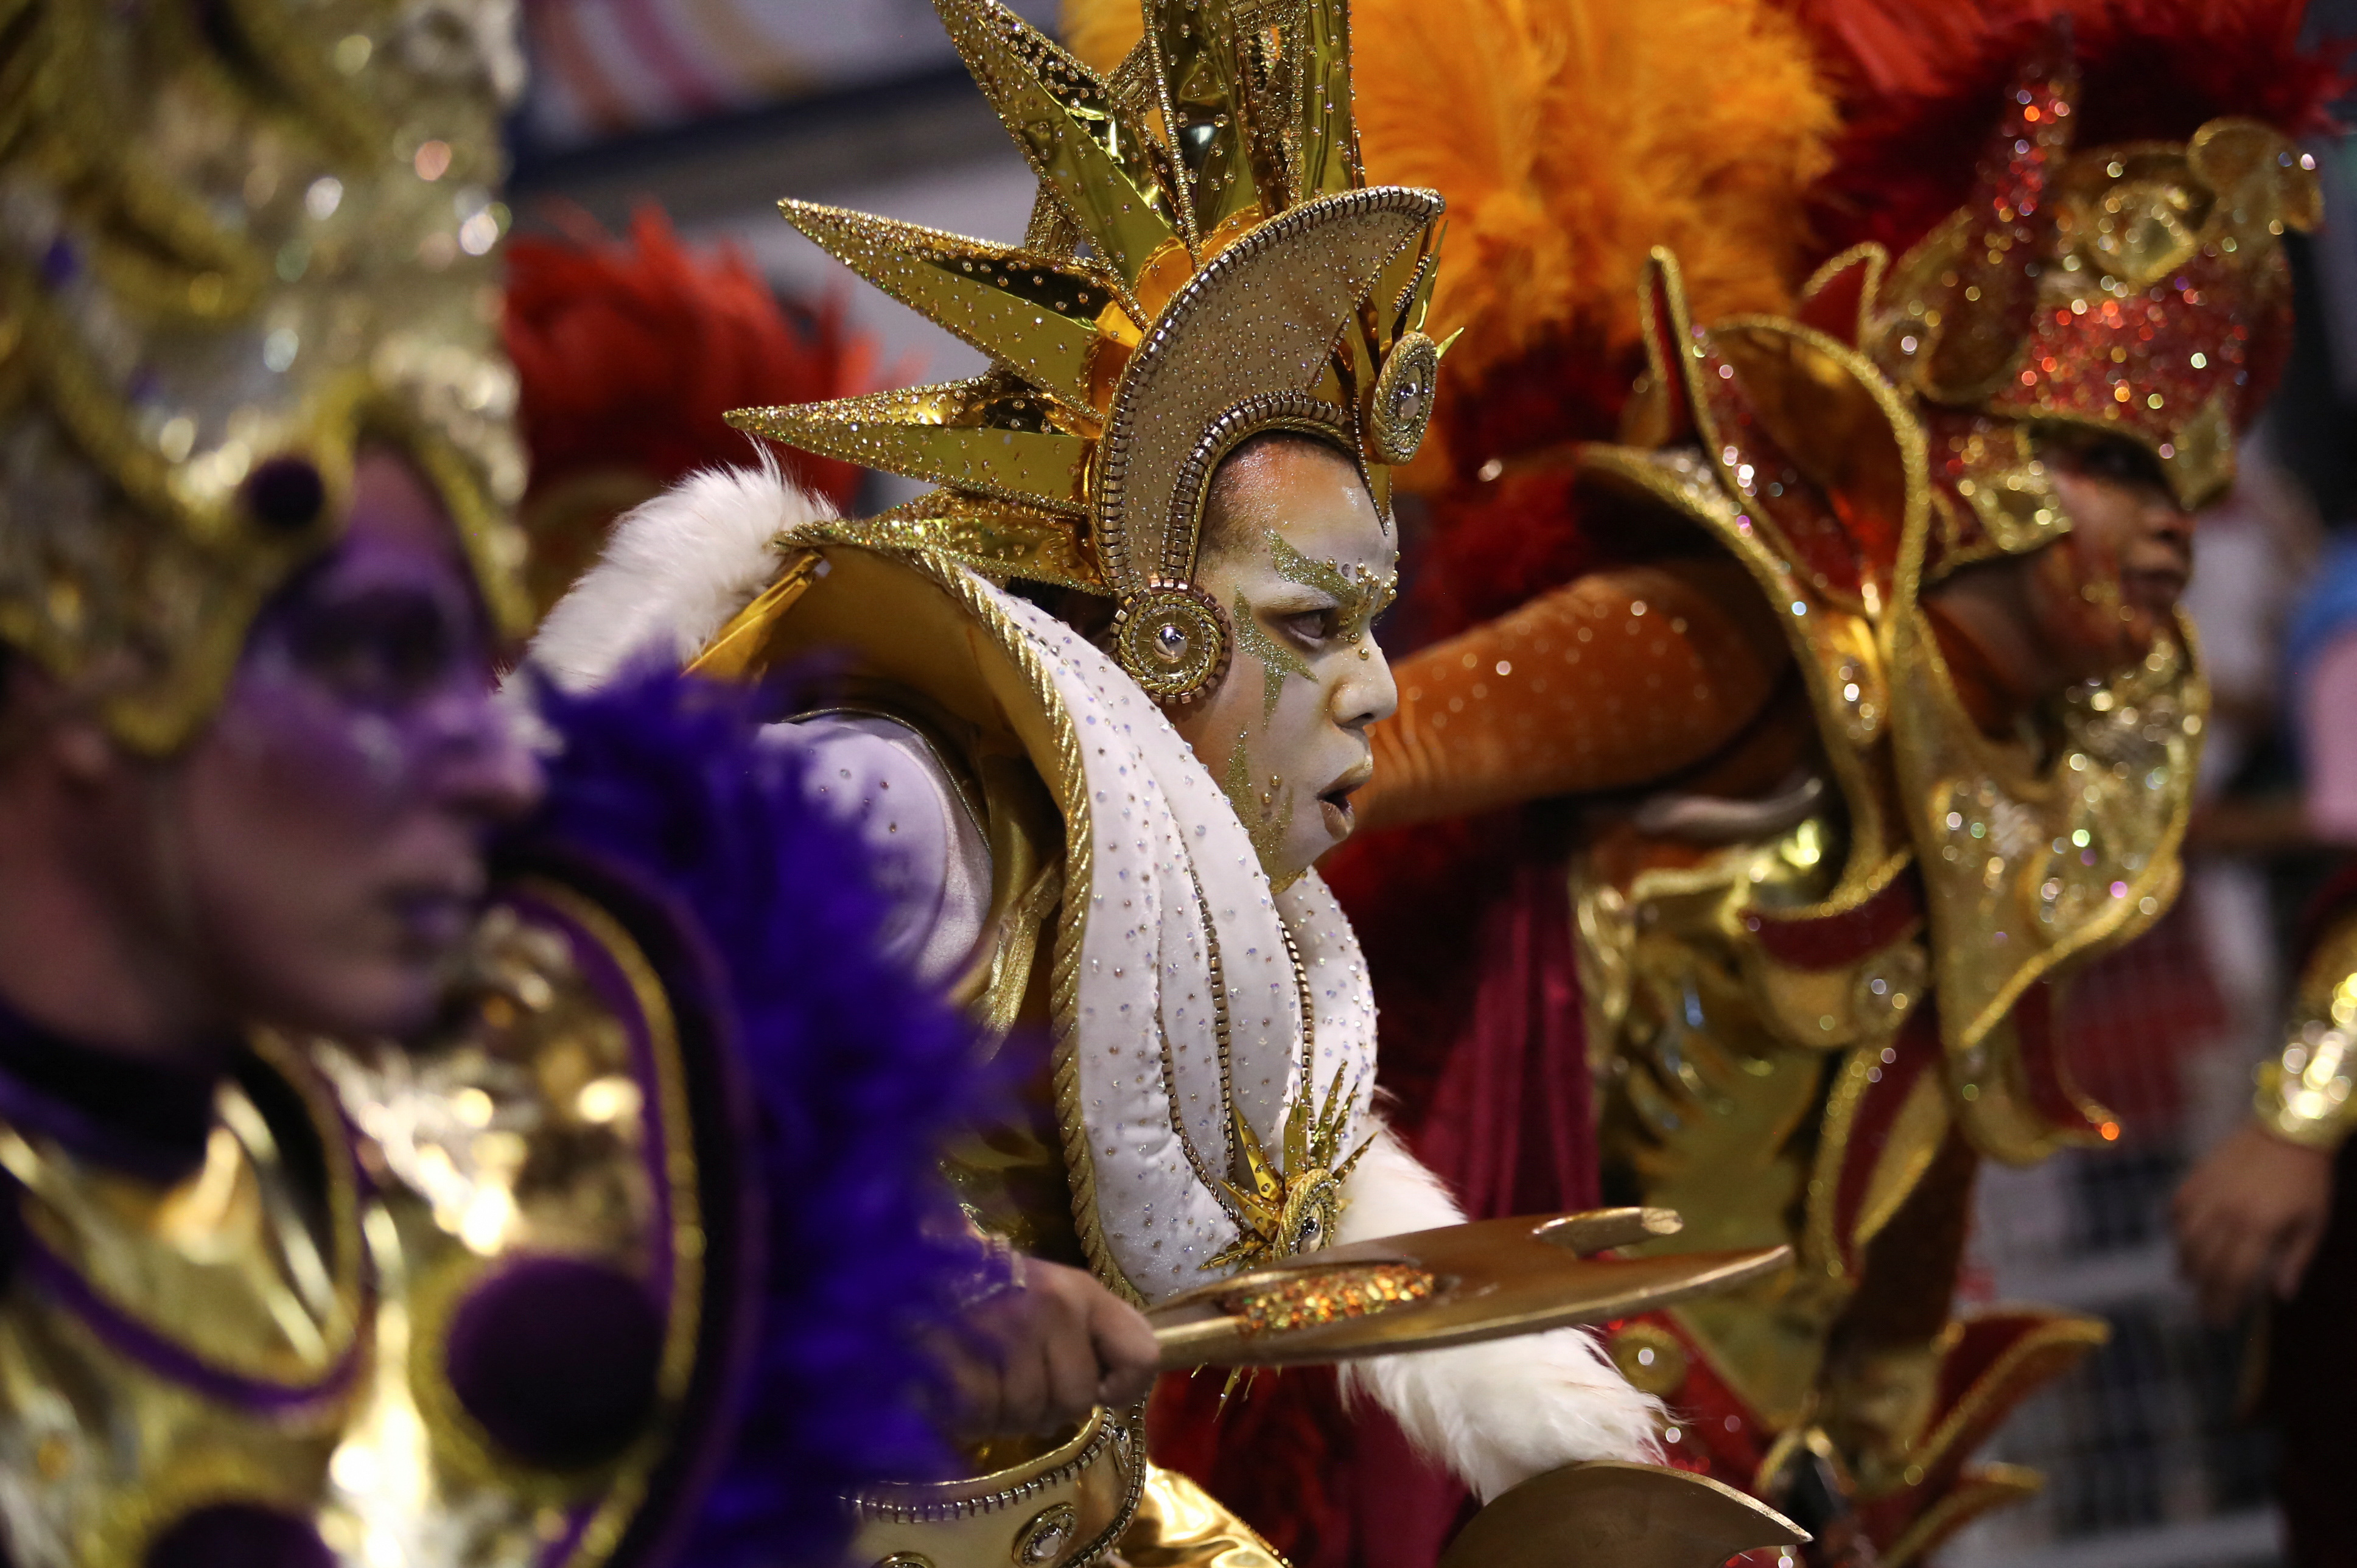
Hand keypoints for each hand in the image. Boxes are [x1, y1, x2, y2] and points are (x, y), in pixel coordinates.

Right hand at [930, 1258, 1160, 1440]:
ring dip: (1000, 1415)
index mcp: (1081, 1292)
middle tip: (1011, 1385)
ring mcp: (1005, 1326)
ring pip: (1025, 1414)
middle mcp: (1053, 1305)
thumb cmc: (987, 1292)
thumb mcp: (1049, 1300)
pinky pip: (980, 1412)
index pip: (1141, 1353)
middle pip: (1075, 1401)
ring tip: (980, 1381)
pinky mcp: (960, 1347)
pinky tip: (954, 1386)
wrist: (908, 1264)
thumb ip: (1083, 1340)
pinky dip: (965, 1414)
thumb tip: (1108, 1391)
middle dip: (1043, 1410)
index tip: (1097, 1392)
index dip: (1124, 1388)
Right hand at [2171, 1122, 2336, 1322]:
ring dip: (2185, 1263)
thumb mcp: (2314, 1221)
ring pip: (2185, 1237)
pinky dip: (2175, 1227)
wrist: (2291, 1126)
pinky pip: (2178, 1207)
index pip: (2233, 1275)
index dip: (2224, 1301)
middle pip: (2206, 1262)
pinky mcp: (2199, 1175)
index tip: (2220, 1320)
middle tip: (2203, 1310)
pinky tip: (2180, 1239)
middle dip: (2203, 1292)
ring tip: (2187, 1279)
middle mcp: (2228, 1212)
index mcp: (2260, 1226)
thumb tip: (2281, 1294)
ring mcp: (2210, 1192)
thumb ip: (2296, 1259)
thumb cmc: (2309, 1177)